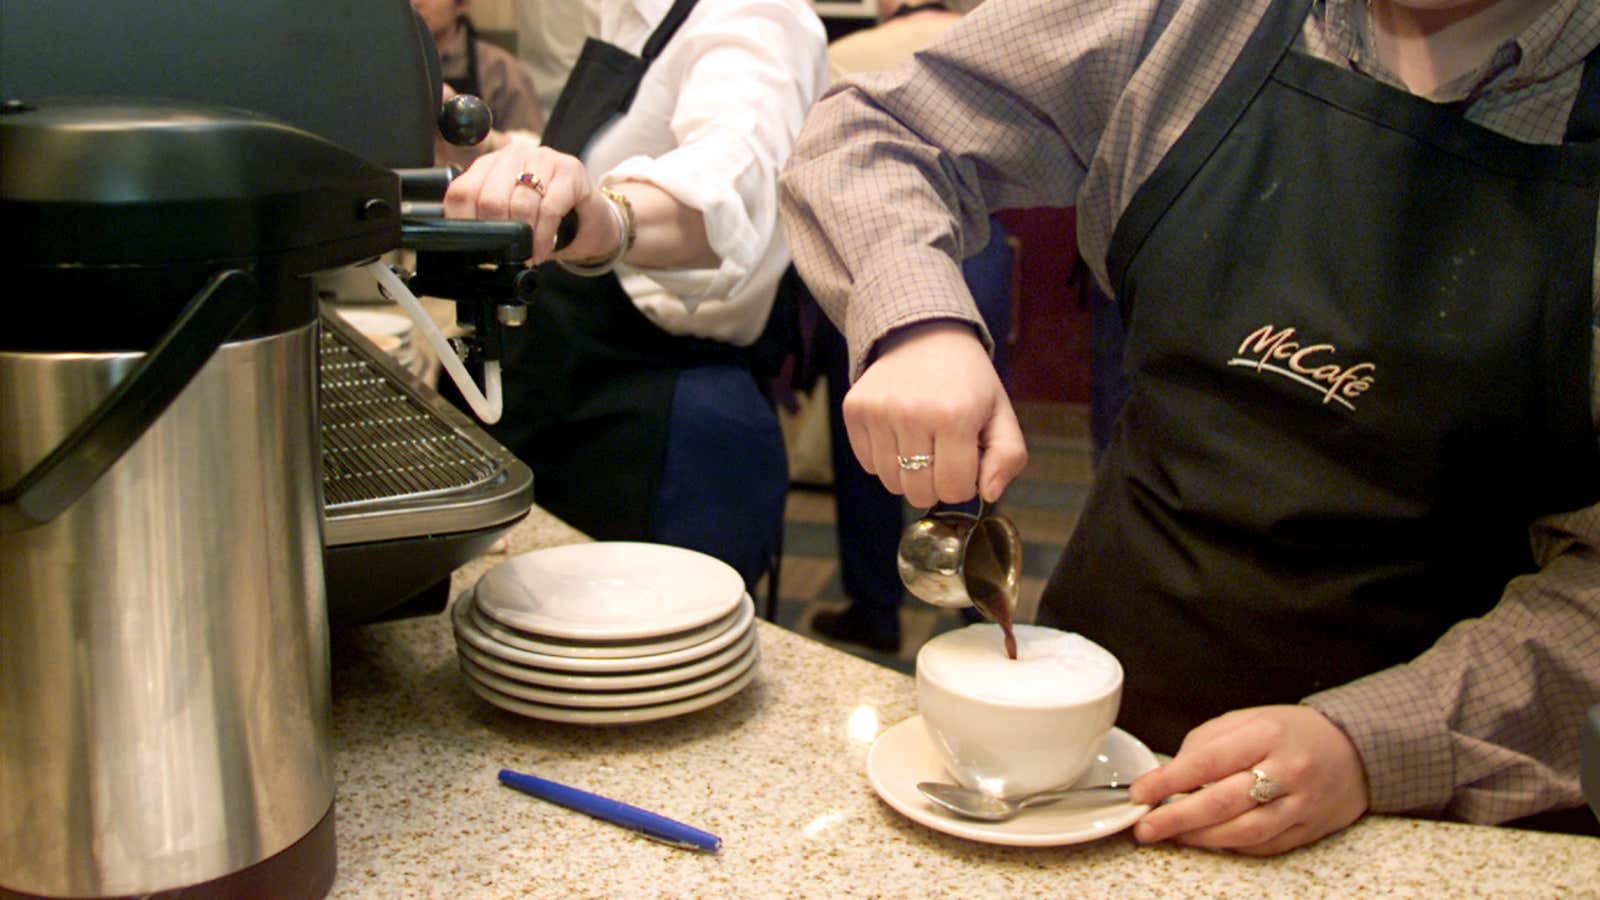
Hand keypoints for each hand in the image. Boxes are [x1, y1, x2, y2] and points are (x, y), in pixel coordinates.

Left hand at [442, 140, 619, 264]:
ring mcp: (543, 158)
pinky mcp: (570, 170)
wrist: (590, 218)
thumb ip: (486, 222)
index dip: (466, 225)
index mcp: (489, 165)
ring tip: (528, 256)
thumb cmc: (545, 219)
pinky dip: (543, 237)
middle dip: (500, 235)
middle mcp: (513, 155)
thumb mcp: (508, 217)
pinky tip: (543, 250)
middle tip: (507, 255)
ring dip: (524, 240)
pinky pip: (550, 208)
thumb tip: (466, 248)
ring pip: (521, 204)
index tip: (480, 248)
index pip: (462, 192)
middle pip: (490, 199)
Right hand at [841, 322, 1026, 507]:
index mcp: (955, 416)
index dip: (963, 484)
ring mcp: (878, 412)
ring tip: (921, 443)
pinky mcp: (854, 409)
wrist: (924, 333)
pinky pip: (867, 465)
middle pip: (919, 493)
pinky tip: (898, 433)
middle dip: (936, 484)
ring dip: (908, 474)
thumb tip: (987, 494)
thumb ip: (1008, 457)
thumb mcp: (1001, 412)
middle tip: (943, 454)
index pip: (954, 490)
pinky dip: (884, 459)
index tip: (965, 461)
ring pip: (891, 483)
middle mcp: (912, 414)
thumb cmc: (967, 380)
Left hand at [1128, 705, 1369, 855]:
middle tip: (1146, 827)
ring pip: (1244, 832)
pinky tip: (1208, 840)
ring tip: (1171, 835)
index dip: (1168, 780)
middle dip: (1177, 818)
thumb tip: (1170, 776)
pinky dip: (1231, 846)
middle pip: (1223, 802)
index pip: (1207, 761)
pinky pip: (1264, 846)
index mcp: (1266, 735)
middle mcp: (1287, 771)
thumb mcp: (1247, 720)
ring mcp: (1301, 805)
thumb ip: (1207, 744)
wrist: (1355, 750)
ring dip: (1201, 838)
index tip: (1141, 792)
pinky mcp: (1309, 830)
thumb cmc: (1291, 733)